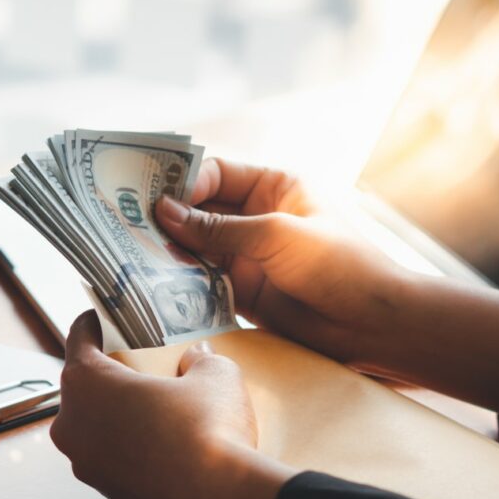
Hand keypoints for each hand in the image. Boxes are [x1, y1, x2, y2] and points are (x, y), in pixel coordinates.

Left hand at [51, 312, 295, 498]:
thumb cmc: (208, 428)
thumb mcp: (215, 374)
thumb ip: (200, 359)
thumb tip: (197, 357)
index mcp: (85, 381)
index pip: (78, 337)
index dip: (93, 323)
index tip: (102, 318)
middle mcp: (71, 423)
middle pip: (81, 385)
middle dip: (105, 372)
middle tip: (135, 363)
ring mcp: (84, 464)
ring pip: (92, 425)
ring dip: (114, 414)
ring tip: (151, 406)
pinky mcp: (104, 494)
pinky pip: (109, 458)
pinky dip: (127, 447)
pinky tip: (160, 444)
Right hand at [156, 160, 407, 367]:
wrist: (373, 325)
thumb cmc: (339, 265)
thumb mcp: (277, 236)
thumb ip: (219, 228)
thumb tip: (164, 212)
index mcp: (274, 187)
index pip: (216, 172)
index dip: (184, 182)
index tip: (152, 196)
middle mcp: (256, 217)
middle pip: (200, 210)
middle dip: (167, 217)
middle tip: (126, 223)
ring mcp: (247, 255)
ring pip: (195, 247)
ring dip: (168, 251)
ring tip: (132, 255)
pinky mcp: (241, 291)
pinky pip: (201, 280)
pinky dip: (179, 282)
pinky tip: (152, 283)